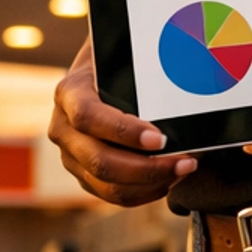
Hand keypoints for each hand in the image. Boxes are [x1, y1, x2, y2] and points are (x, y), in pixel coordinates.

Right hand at [50, 40, 196, 208]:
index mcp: (69, 93)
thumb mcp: (127, 57)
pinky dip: (144, 192)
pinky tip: (169, 180)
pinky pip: (112, 194)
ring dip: (150, 184)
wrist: (101, 73)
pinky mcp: (83, 175)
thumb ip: (145, 72)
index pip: (88, 117)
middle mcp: (63, 128)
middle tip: (185, 162)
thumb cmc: (121, 63)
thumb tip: (189, 86)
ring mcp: (71, 156)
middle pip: (99, 160)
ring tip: (184, 170)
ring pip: (106, 185)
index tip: (160, 139)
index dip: (123, 131)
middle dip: (146, 168)